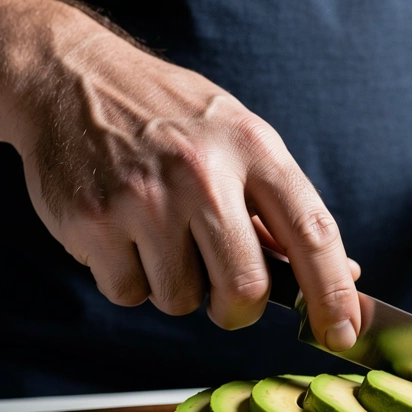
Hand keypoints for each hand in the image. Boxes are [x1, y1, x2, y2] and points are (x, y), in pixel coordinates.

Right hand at [0, 0, 360, 349]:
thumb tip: (343, 277)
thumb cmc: (169, 118)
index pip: (312, 233)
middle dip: (239, 310)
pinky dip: (129, 278)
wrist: (69, 78)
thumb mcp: (239, 139)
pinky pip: (129, 293)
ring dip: (176, 286)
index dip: (333, 294)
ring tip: (158, 233)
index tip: (343, 333)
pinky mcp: (93, 222)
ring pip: (182, 300)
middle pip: (245, 288)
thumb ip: (283, 208)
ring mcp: (144, 198)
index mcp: (252, 147)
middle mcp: (202, 172)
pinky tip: (121, 231)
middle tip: (227, 297)